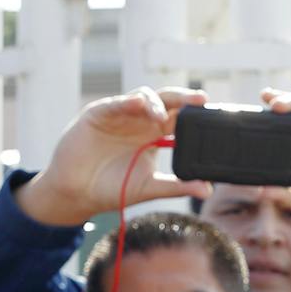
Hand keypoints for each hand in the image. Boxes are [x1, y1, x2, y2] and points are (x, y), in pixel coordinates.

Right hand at [15, 87, 212, 227]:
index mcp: (155, 135)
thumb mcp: (149, 188)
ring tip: (163, 116)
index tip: (214, 118)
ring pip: (144, 97)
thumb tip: (208, 189)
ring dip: (156, 103)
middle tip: (201, 99)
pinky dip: (129, 102)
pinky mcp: (99, 113)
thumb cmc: (112, 188)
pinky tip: (139, 105)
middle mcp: (141, 121)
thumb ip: (177, 186)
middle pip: (167, 102)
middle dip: (184, 98)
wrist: (76, 194)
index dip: (196, 116)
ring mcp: (121, 114)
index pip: (180, 119)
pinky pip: (117, 103)